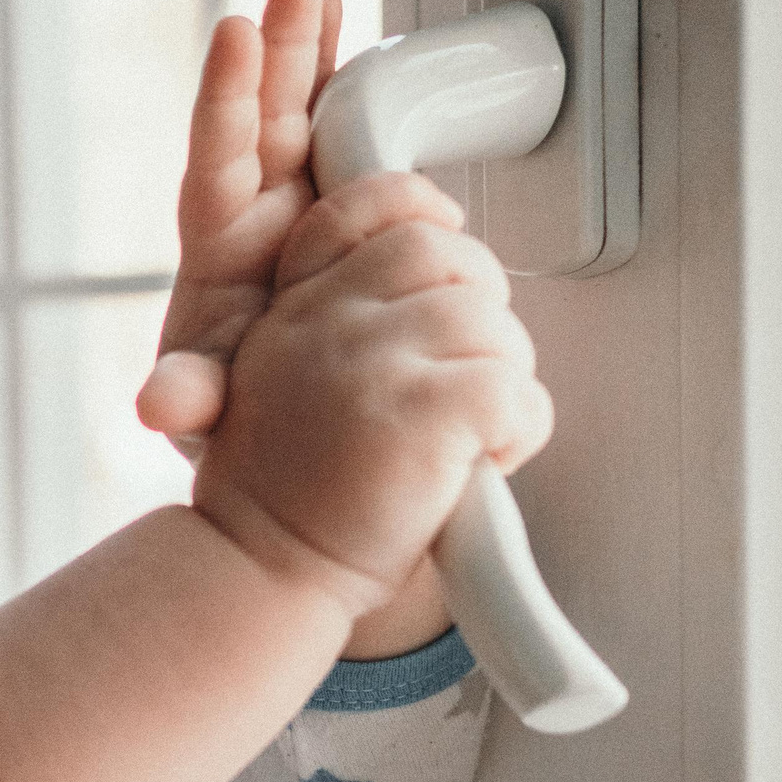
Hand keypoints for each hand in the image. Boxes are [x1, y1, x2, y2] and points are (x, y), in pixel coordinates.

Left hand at [136, 0, 342, 457]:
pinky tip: (370, 41)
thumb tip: (159, 404)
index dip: (227, 99)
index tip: (236, 34)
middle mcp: (260, 213)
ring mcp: (307, 205)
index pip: (219, 160)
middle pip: (267, 114)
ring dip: (315, 48)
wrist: (297, 434)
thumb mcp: (211, 413)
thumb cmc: (245, 418)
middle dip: (280, 46)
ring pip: (310, 111)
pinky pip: (357, 138)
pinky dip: (361, 89)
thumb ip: (190, 397)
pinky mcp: (351, 213)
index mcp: (221, 249)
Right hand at [190, 175, 553, 615]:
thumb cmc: (291, 495)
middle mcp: (330, 319)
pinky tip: (473, 466)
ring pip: (495, 327)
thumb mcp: (285, 382)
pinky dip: (516, 436)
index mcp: (296, 305)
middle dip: (477, 316)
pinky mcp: (424, 409)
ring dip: (500, 388)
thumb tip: (442, 289)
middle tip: (454, 385)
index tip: (443, 235)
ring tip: (458, 442)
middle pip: (449, 257)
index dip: (418, 212)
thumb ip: (344, 324)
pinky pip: (516, 391)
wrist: (265, 572)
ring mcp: (374, 358)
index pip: (365, 209)